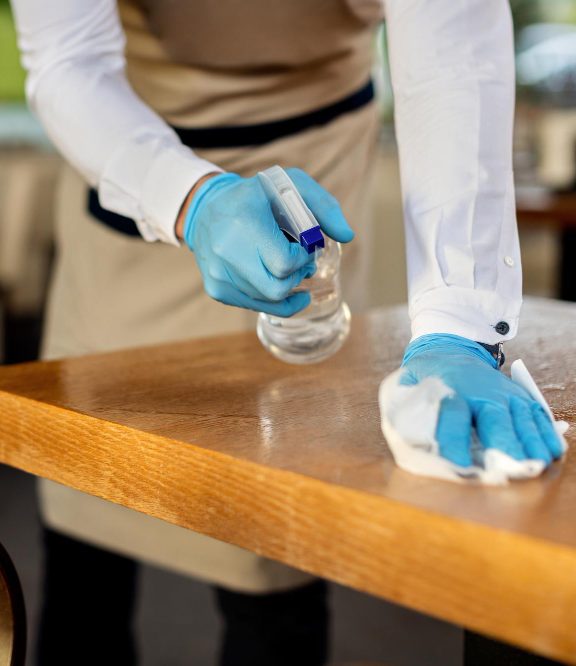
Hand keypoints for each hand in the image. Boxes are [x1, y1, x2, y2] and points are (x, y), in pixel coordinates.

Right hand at [181, 168, 353, 315]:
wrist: (205, 208)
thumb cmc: (256, 197)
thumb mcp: (291, 185)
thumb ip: (324, 207)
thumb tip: (347, 236)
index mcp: (245, 223)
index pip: (285, 263)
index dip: (302, 258)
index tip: (304, 246)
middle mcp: (227, 252)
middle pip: (277, 288)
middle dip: (296, 277)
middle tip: (301, 262)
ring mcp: (219, 275)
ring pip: (268, 300)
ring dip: (287, 288)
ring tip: (288, 268)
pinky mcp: (217, 289)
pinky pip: (255, 306)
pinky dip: (274, 300)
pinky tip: (283, 287)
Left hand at [400, 334, 564, 466]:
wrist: (450, 349)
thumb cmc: (428, 376)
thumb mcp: (407, 386)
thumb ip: (407, 410)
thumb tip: (409, 442)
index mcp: (450, 389)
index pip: (453, 415)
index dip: (455, 441)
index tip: (459, 465)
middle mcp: (482, 391)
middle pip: (495, 418)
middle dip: (503, 445)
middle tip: (509, 471)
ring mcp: (505, 393)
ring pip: (521, 418)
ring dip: (530, 443)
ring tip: (535, 466)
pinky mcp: (520, 396)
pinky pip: (538, 415)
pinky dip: (546, 433)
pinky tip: (551, 452)